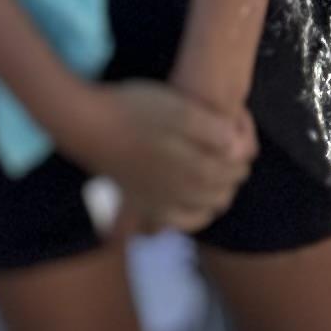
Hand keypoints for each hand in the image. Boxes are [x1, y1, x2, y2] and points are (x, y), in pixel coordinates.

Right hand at [72, 81, 255, 236]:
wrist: (88, 124)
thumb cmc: (134, 110)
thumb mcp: (179, 108)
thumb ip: (214, 131)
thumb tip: (238, 149)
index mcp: (196, 170)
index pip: (235, 171)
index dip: (242, 154)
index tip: (238, 135)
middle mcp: (181, 195)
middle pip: (221, 193)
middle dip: (232, 175)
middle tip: (227, 151)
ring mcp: (160, 203)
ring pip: (202, 212)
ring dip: (215, 196)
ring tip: (213, 173)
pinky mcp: (140, 204)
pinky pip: (174, 222)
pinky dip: (189, 215)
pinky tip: (188, 200)